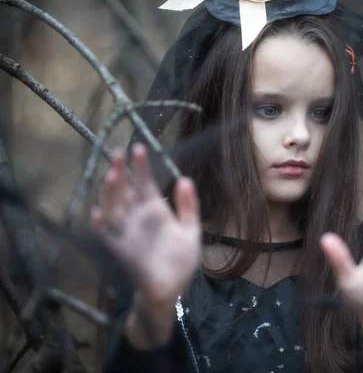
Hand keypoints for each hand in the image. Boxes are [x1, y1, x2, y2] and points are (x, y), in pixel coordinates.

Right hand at [91, 144, 201, 308]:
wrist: (172, 289)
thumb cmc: (181, 259)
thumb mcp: (190, 231)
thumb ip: (188, 207)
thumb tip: (186, 179)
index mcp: (155, 210)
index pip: (146, 183)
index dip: (142, 166)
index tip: (139, 148)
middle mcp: (137, 218)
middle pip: (125, 191)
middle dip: (121, 172)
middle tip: (118, 153)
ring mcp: (126, 233)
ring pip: (113, 208)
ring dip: (110, 193)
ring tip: (111, 176)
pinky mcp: (120, 250)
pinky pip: (106, 237)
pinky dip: (100, 227)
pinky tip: (97, 214)